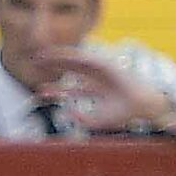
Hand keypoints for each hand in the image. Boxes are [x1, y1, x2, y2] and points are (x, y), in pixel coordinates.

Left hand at [27, 46, 175, 133]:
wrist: (141, 106)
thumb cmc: (123, 115)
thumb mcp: (96, 122)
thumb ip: (80, 119)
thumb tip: (65, 112)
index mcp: (96, 91)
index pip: (71, 90)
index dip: (56, 89)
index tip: (40, 91)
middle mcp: (97, 78)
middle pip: (71, 71)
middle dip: (54, 68)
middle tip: (35, 66)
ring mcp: (102, 70)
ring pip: (75, 62)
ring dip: (59, 57)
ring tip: (41, 56)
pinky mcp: (106, 64)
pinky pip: (85, 58)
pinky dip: (71, 55)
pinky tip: (57, 54)